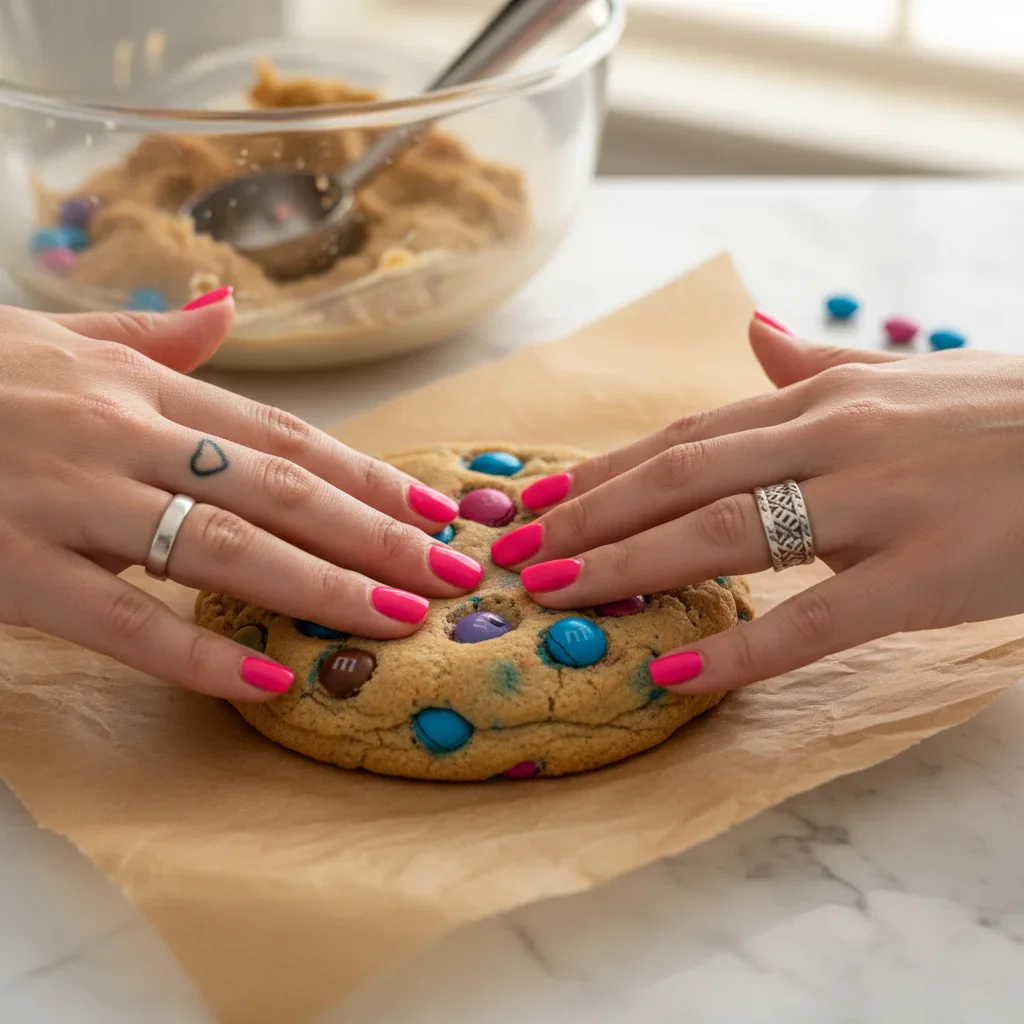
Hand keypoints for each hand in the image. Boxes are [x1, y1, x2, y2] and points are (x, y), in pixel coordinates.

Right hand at [0, 293, 481, 701]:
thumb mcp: (62, 336)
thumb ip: (154, 333)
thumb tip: (229, 307)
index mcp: (142, 386)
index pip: (287, 435)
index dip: (370, 477)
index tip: (436, 511)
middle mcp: (122, 435)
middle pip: (281, 489)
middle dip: (378, 537)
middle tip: (454, 575)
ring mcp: (69, 502)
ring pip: (223, 547)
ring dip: (322, 589)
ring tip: (398, 621)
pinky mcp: (12, 567)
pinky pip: (121, 619)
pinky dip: (197, 652)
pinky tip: (266, 682)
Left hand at [490, 313, 1023, 693]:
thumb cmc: (1008, 414)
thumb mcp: (904, 375)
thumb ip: (816, 364)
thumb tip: (749, 335)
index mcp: (821, 400)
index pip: (684, 437)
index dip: (602, 470)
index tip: (536, 497)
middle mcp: (832, 439)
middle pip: (680, 479)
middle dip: (588, 517)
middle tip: (516, 553)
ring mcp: (876, 504)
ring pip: (724, 534)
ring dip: (627, 565)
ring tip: (556, 595)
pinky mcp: (925, 575)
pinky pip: (815, 620)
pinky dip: (741, 651)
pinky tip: (678, 677)